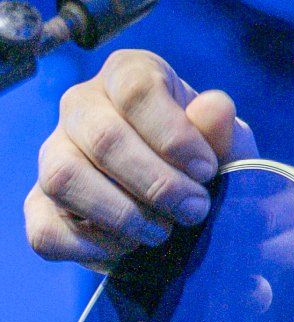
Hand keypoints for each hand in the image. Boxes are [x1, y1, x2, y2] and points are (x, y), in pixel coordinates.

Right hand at [24, 50, 257, 269]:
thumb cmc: (204, 158)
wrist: (183, 198)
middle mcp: (82, 105)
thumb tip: (214, 107)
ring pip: (64, 178)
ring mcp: (53, 152)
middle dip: (156, 182)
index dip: (175, 135)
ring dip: (120, 214)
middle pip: (103, 137)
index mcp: (129, 74)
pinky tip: (127, 248)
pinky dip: (88, 246)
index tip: (207, 171)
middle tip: (195, 210)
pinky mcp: (38, 203)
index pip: (138, 91)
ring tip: (162, 231)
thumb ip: (222, 128)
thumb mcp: (226, 143)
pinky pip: (44, 228)